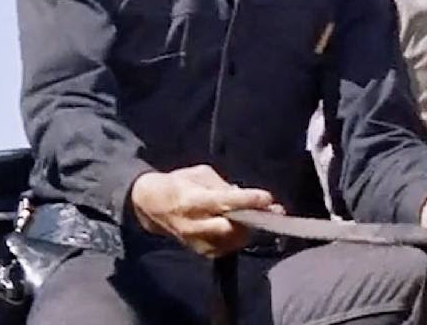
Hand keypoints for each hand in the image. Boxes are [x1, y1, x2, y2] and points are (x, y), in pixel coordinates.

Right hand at [129, 164, 280, 257]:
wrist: (152, 205)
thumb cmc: (178, 184)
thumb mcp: (199, 175)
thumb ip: (222, 186)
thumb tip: (244, 195)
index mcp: (191, 201)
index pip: (223, 203)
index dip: (247, 201)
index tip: (268, 198)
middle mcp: (193, 225)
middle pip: (230, 229)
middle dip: (254, 220)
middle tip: (274, 210)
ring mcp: (196, 241)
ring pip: (232, 241)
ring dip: (250, 229)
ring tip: (263, 216)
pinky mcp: (200, 251)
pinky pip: (227, 248)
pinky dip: (239, 238)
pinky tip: (245, 226)